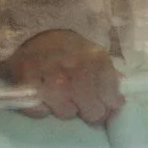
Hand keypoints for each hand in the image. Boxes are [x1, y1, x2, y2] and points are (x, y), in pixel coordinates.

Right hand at [0, 30, 123, 124]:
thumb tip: (119, 103)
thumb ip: (110, 78)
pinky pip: (41, 113)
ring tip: (59, 95)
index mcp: (97, 62)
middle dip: (88, 109)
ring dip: (64, 108)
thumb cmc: (68, 48)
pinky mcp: (28, 88)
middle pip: (93, 113)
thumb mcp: (95, 55)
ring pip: (67, 114)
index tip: (101, 102)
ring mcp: (51, 81)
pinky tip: (42, 96)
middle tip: (78, 100)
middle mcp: (76, 72)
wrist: (34, 33)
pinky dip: (41, 108)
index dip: (107, 104)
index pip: (112, 101)